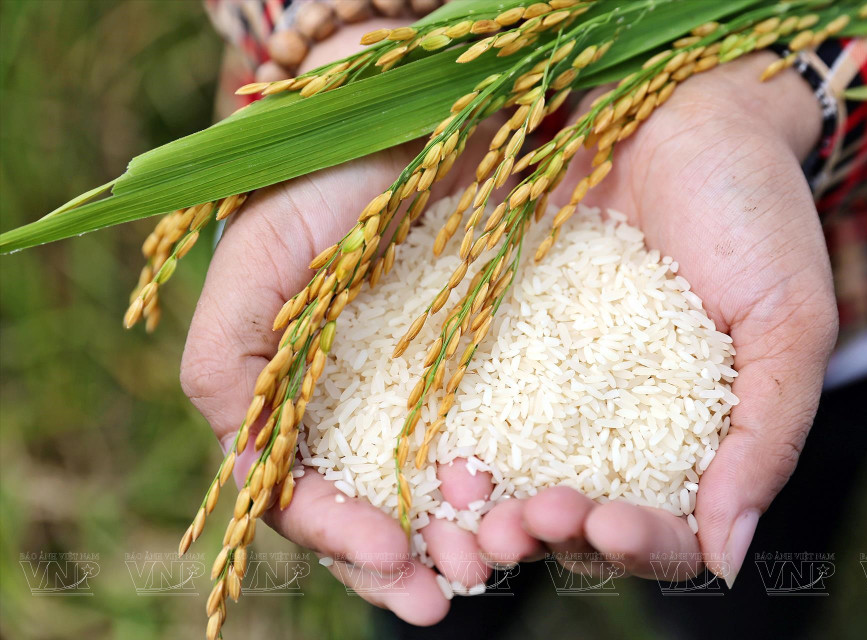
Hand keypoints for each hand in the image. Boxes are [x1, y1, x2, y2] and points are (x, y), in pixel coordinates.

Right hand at [181, 21, 495, 624]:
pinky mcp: (504, 372)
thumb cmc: (334, 176)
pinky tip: (539, 503)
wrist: (430, 114)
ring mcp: (436, 395)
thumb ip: (229, 356)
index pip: (305, 496)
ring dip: (465, 541)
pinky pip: (511, 444)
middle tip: (442, 595)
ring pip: (444, 494)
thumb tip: (245, 465)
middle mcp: (367, 409)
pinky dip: (518, 484)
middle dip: (405, 564)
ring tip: (496, 559)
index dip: (337, 535)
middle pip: (377, 514)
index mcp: (302, 398)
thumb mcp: (262, 254)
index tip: (386, 550)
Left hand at [474, 52, 838, 585]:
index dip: (634, 544)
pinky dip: (453, 431)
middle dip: (546, 535)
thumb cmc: (755, 214)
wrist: (684, 116)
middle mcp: (611, 430)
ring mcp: (549, 387)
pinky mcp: (499, 336)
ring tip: (465, 497)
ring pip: (512, 474)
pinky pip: (470, 395)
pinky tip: (435, 445)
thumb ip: (767, 435)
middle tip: (519, 525)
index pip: (660, 530)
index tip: (607, 523)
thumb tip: (729, 558)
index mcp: (687, 443)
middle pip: (574, 518)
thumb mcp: (787, 320)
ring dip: (485, 504)